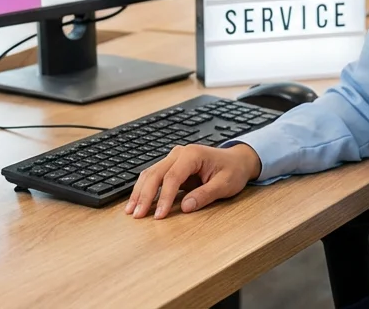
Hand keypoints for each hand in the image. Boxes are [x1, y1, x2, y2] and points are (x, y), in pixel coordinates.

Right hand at [125, 143, 261, 218]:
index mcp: (193, 154)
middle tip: (138, 215)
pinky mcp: (171, 166)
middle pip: (156, 174)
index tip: (159, 215)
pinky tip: (137, 202)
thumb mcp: (225, 184)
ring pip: (150, 174)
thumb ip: (205, 194)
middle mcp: (180, 153)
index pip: (173, 177)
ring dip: (140, 192)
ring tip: (131, 211)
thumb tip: (186, 207)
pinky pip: (153, 176)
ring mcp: (173, 158)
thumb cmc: (232, 171)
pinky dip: (144, 189)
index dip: (164, 197)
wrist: (236, 160)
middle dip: (145, 195)